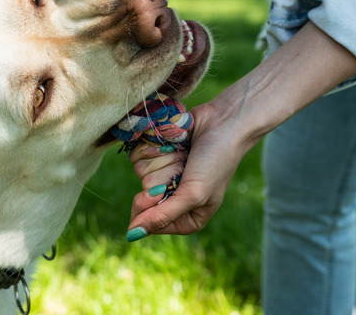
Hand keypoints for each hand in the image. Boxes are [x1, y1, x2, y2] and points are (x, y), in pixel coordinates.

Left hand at [126, 100, 255, 238]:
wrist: (223, 121)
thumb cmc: (215, 161)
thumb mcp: (193, 193)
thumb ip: (162, 216)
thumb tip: (132, 235)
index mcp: (187, 218)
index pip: (149, 223)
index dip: (152, 205)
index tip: (165, 189)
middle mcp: (173, 199)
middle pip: (142, 196)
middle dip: (163, 176)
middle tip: (184, 167)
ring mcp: (164, 174)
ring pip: (140, 172)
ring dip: (163, 159)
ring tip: (184, 153)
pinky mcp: (157, 154)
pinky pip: (137, 155)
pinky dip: (155, 146)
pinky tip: (175, 143)